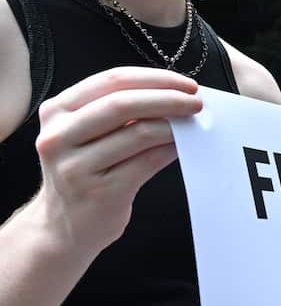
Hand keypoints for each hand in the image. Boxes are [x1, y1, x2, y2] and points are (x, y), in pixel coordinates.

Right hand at [31, 67, 200, 253]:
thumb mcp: (87, 135)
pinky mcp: (100, 192)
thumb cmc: (85, 173)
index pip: (111, 81)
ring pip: (138, 133)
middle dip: (168, 99)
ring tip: (195, 125)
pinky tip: (186, 147)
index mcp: (57, 111)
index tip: (186, 83)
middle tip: (197, 102)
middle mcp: (59, 135)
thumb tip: (176, 95)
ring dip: (174, 126)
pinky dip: (171, 150)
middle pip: (123, 103)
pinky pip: (147, 162)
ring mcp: (76, 166)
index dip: (154, 79)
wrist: (65, 227)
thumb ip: (119, 113)